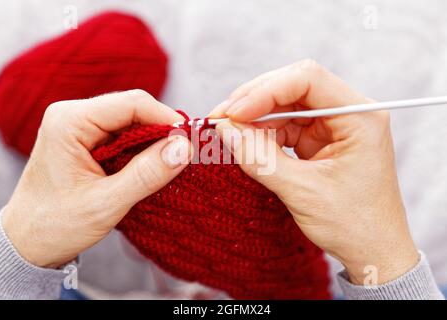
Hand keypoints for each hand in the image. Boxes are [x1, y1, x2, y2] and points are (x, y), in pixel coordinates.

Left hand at [2, 90, 191, 268]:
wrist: (28, 242)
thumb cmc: (55, 225)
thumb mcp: (105, 203)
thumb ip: (146, 174)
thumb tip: (184, 148)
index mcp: (69, 122)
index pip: (130, 103)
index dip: (165, 118)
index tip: (190, 140)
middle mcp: (73, 116)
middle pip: (133, 109)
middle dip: (162, 130)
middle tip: (186, 154)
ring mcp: (80, 127)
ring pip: (132, 122)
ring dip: (154, 141)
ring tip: (173, 163)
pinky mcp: (88, 141)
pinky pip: (125, 135)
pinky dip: (143, 150)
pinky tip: (154, 166)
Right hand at [211, 60, 418, 284]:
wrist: (372, 251)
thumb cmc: (353, 225)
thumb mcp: (303, 191)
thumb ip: (260, 158)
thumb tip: (225, 129)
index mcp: (360, 117)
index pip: (308, 80)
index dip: (266, 91)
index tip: (234, 113)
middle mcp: (348, 114)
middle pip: (293, 88)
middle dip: (255, 102)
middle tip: (221, 119)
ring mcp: (333, 126)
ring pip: (285, 106)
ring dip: (255, 118)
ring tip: (229, 134)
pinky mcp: (320, 141)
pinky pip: (285, 126)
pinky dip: (262, 134)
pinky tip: (246, 144)